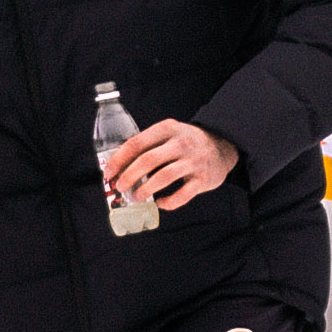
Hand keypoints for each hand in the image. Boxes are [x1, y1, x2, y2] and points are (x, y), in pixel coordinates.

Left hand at [104, 121, 237, 211]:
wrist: (222, 147)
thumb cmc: (186, 143)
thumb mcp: (168, 134)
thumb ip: (148, 145)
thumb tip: (119, 166)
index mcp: (167, 129)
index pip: (137, 143)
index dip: (119, 159)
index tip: (109, 172)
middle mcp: (181, 143)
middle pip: (148, 160)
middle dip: (129, 176)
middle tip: (119, 187)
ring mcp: (194, 161)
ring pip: (164, 177)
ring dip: (146, 189)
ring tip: (135, 196)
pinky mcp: (203, 179)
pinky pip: (183, 195)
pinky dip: (168, 202)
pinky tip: (159, 203)